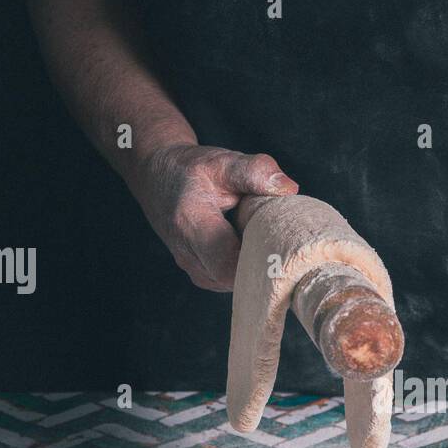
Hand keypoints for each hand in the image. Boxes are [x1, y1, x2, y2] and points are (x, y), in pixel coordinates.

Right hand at [133, 143, 297, 290]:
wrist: (157, 178)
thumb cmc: (192, 171)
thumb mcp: (222, 162)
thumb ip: (255, 171)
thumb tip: (289, 188)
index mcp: (191, 222)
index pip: (227, 263)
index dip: (258, 263)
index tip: (281, 248)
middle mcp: (187, 252)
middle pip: (233, 279)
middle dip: (262, 268)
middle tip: (283, 248)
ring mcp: (192, 267)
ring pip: (232, 285)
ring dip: (254, 270)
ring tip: (269, 245)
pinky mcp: (200, 273)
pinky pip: (228, 282)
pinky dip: (245, 271)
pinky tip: (256, 251)